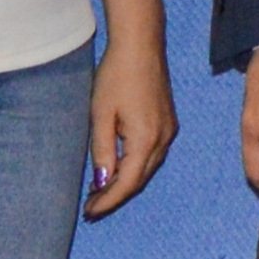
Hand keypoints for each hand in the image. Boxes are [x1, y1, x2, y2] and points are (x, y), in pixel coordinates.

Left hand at [80, 35, 174, 217]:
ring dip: (125, 182)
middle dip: (115, 195)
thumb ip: (103, 150)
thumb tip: (103, 182)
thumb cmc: (116, 76)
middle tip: (90, 206)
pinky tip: (118, 166)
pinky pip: (152, 155)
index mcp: (146, 139)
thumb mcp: (101, 114)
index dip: (108, 201)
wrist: (141, 45)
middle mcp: (163, 140)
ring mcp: (169, 131)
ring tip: (100, 190)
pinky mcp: (169, 123)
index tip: (89, 213)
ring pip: (147, 168)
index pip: (128, 183)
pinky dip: (134, 166)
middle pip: (140, 180)